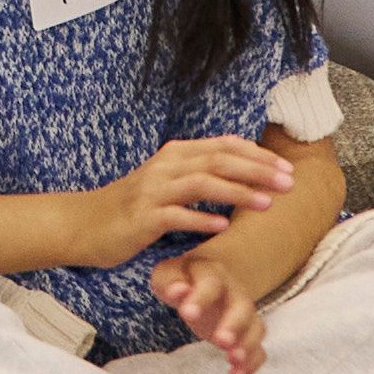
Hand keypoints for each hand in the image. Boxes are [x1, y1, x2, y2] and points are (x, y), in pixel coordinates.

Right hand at [52, 136, 291, 270]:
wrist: (85, 223)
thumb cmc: (133, 206)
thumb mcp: (167, 180)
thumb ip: (199, 170)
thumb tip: (242, 166)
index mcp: (175, 154)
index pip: (224, 146)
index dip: (258, 155)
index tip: (286, 168)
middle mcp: (165, 166)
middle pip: (218, 160)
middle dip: (257, 170)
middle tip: (288, 184)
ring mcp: (153, 191)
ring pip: (201, 184)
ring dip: (237, 192)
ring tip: (266, 204)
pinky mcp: (142, 217)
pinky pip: (175, 216)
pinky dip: (201, 219)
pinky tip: (223, 227)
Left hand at [148, 247, 270, 373]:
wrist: (197, 282)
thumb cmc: (180, 280)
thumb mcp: (168, 276)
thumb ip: (171, 282)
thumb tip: (179, 290)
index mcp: (212, 274)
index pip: (211, 283)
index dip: (201, 298)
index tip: (188, 314)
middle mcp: (234, 292)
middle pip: (242, 306)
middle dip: (234, 325)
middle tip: (221, 342)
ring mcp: (244, 313)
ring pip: (255, 327)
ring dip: (247, 345)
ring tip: (233, 361)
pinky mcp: (246, 333)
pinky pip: (258, 348)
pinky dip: (252, 363)